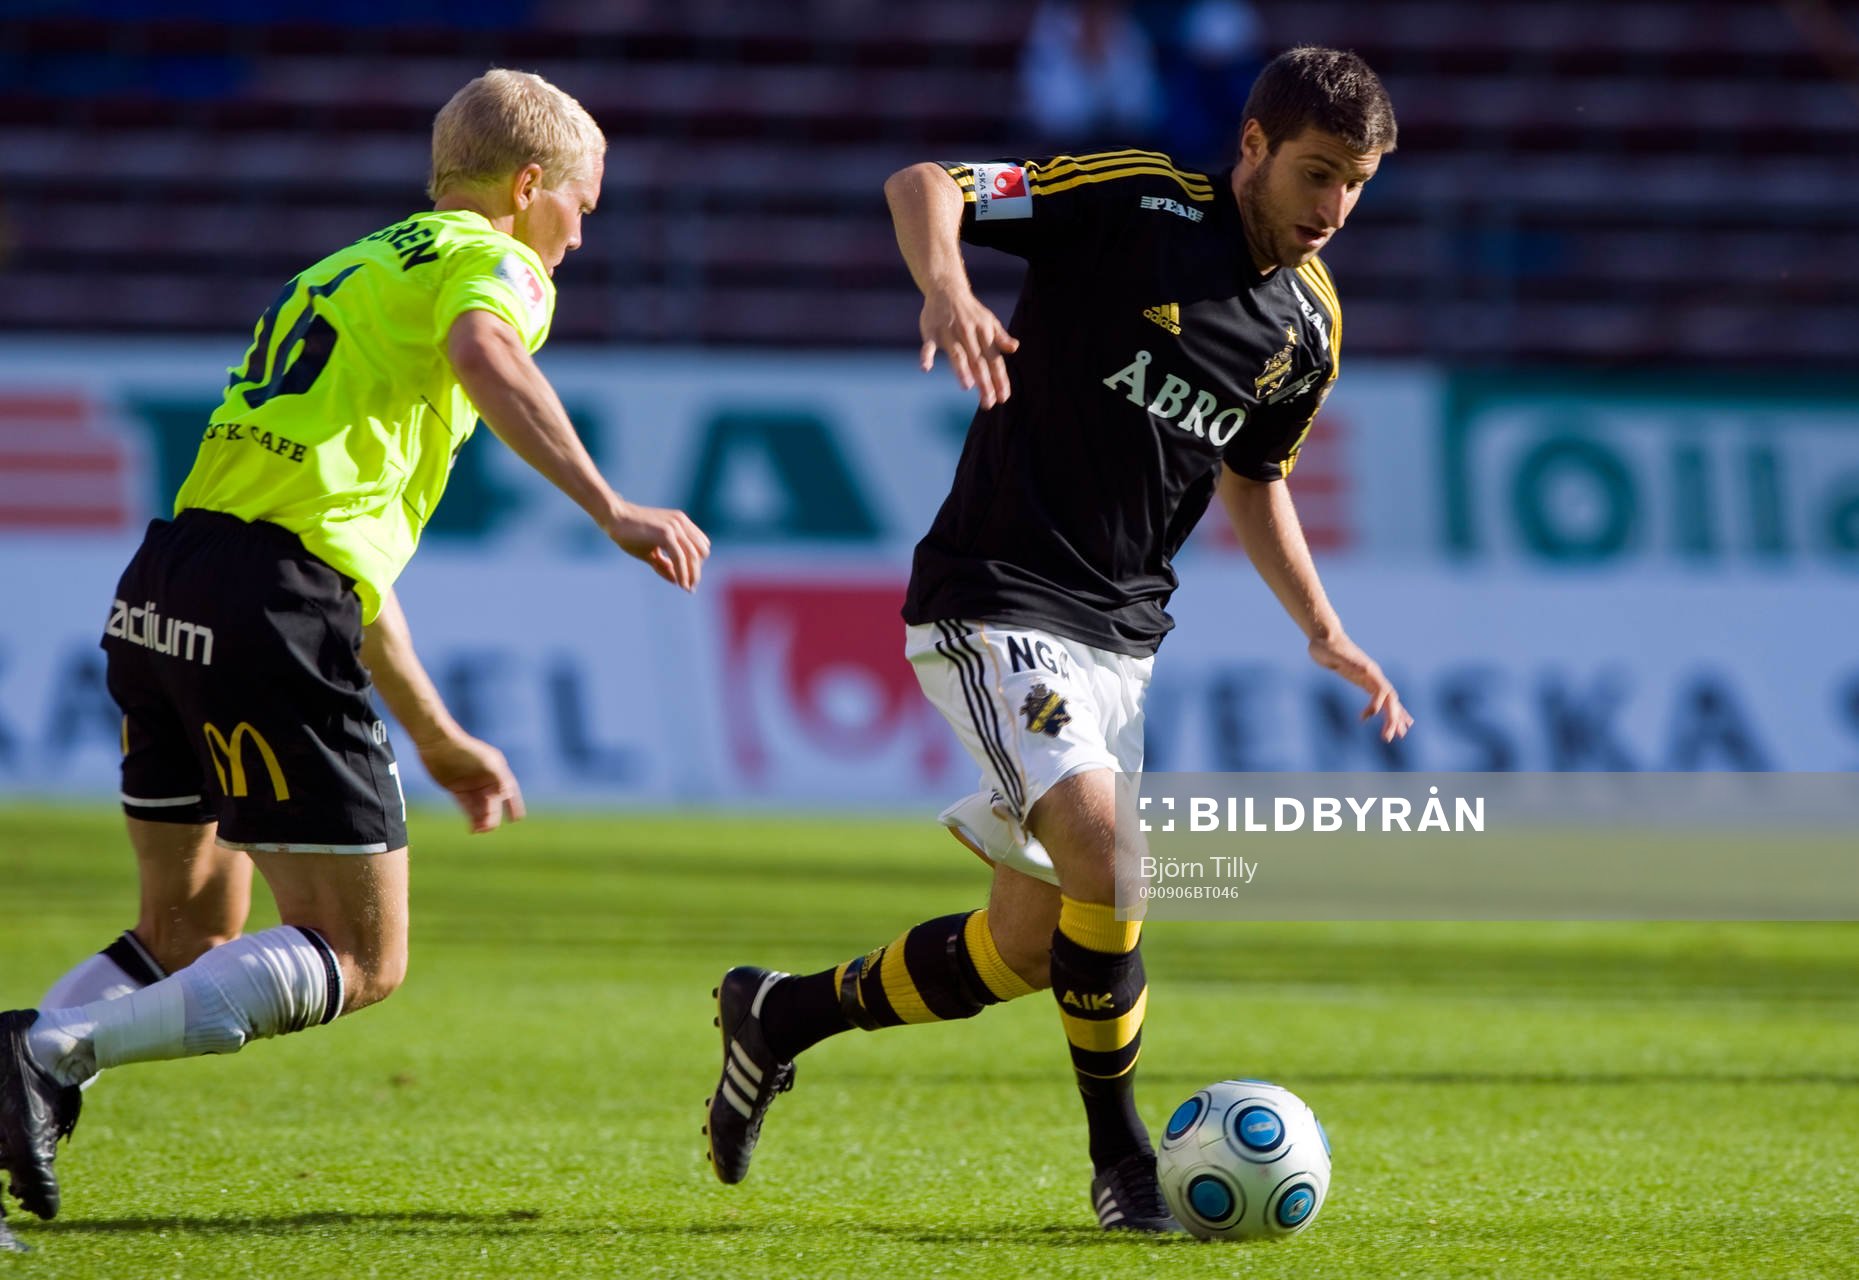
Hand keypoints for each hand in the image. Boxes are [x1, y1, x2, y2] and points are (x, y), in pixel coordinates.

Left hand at [415, 733, 524, 832]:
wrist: (437, 744)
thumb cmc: (465, 751)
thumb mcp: (487, 763)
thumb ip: (500, 779)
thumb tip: (508, 794)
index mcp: (496, 770)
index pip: (509, 790)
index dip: (513, 805)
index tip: (517, 819)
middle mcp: (485, 778)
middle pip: (492, 802)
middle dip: (492, 816)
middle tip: (488, 828)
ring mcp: (471, 784)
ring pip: (479, 806)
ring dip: (481, 819)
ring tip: (479, 830)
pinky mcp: (457, 788)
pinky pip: (466, 805)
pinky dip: (470, 816)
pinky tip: (472, 826)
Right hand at [606, 501, 710, 590]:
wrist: (614, 517)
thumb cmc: (629, 534)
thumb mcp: (650, 552)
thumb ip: (664, 564)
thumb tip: (677, 581)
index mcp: (681, 523)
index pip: (701, 546)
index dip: (698, 563)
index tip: (690, 579)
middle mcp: (681, 523)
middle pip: (701, 552)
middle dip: (697, 571)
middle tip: (690, 587)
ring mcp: (675, 526)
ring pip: (693, 556)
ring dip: (692, 575)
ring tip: (686, 588)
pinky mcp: (666, 533)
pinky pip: (680, 557)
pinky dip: (682, 573)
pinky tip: (680, 584)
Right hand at [918, 286, 1019, 407]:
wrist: (947, 289)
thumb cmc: (971, 311)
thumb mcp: (989, 321)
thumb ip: (1001, 337)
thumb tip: (1014, 348)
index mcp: (984, 333)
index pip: (994, 360)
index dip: (999, 379)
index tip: (1003, 398)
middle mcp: (969, 334)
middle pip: (979, 362)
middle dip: (985, 383)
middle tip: (988, 403)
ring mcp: (949, 333)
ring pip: (958, 354)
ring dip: (962, 370)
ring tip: (968, 386)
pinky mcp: (932, 332)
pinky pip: (929, 345)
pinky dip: (927, 355)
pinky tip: (926, 368)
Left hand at [1308, 633, 1413, 742]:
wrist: (1325, 637)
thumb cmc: (1326, 646)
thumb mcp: (1334, 654)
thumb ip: (1349, 662)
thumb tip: (1367, 669)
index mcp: (1369, 670)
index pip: (1381, 691)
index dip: (1377, 705)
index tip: (1365, 717)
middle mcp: (1374, 675)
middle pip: (1389, 700)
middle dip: (1391, 719)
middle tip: (1387, 738)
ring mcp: (1371, 679)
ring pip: (1389, 701)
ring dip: (1394, 718)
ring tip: (1400, 736)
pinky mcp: (1365, 683)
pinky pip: (1380, 700)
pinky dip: (1387, 711)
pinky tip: (1392, 722)